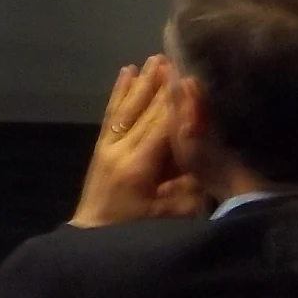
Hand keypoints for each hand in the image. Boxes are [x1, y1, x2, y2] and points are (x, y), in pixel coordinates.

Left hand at [70, 57, 200, 226]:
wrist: (95, 240)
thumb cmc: (141, 232)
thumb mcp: (176, 213)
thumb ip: (190, 180)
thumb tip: (201, 146)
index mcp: (138, 165)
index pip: (162, 126)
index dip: (177, 102)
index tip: (190, 76)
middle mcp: (118, 149)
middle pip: (144, 112)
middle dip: (160, 85)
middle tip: (174, 57)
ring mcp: (106, 146)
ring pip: (126, 107)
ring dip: (141, 83)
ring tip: (153, 60)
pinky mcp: (100, 148)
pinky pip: (111, 114)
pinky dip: (119, 92)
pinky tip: (125, 74)